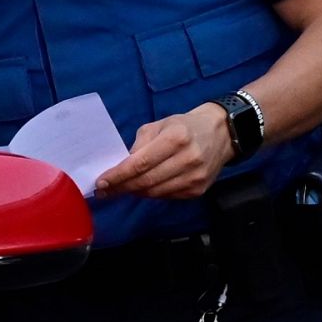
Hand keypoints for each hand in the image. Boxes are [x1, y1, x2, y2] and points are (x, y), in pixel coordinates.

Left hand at [95, 104, 231, 198]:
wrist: (220, 134)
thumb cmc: (183, 127)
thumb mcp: (158, 125)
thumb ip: (139, 144)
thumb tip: (122, 166)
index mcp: (175, 138)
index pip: (141, 163)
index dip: (119, 175)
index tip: (101, 182)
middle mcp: (188, 159)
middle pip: (147, 180)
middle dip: (122, 187)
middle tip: (104, 191)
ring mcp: (196, 177)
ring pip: (156, 192)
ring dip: (134, 192)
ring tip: (119, 189)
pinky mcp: (199, 189)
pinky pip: (168, 196)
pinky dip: (151, 194)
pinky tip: (142, 189)